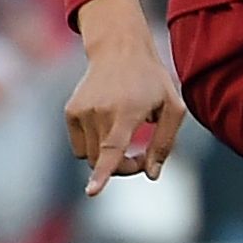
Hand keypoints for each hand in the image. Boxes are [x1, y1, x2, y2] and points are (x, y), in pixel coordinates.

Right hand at [62, 0, 185, 198]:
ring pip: (90, 156)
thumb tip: (152, 174)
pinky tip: (108, 122)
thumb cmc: (152, 81)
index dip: (104, 173)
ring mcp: (81, 111)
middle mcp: (100, 111)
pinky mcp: (70, 112)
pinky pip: (79, 146)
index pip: (113, 148)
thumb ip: (165, 142)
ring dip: (107, 157)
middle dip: (123, 167)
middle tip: (141, 156)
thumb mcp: (173, 106)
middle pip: (104, 161)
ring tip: (125, 134)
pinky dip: (94, 144)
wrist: (120, 50)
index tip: (92, 192)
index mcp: (127, 111)